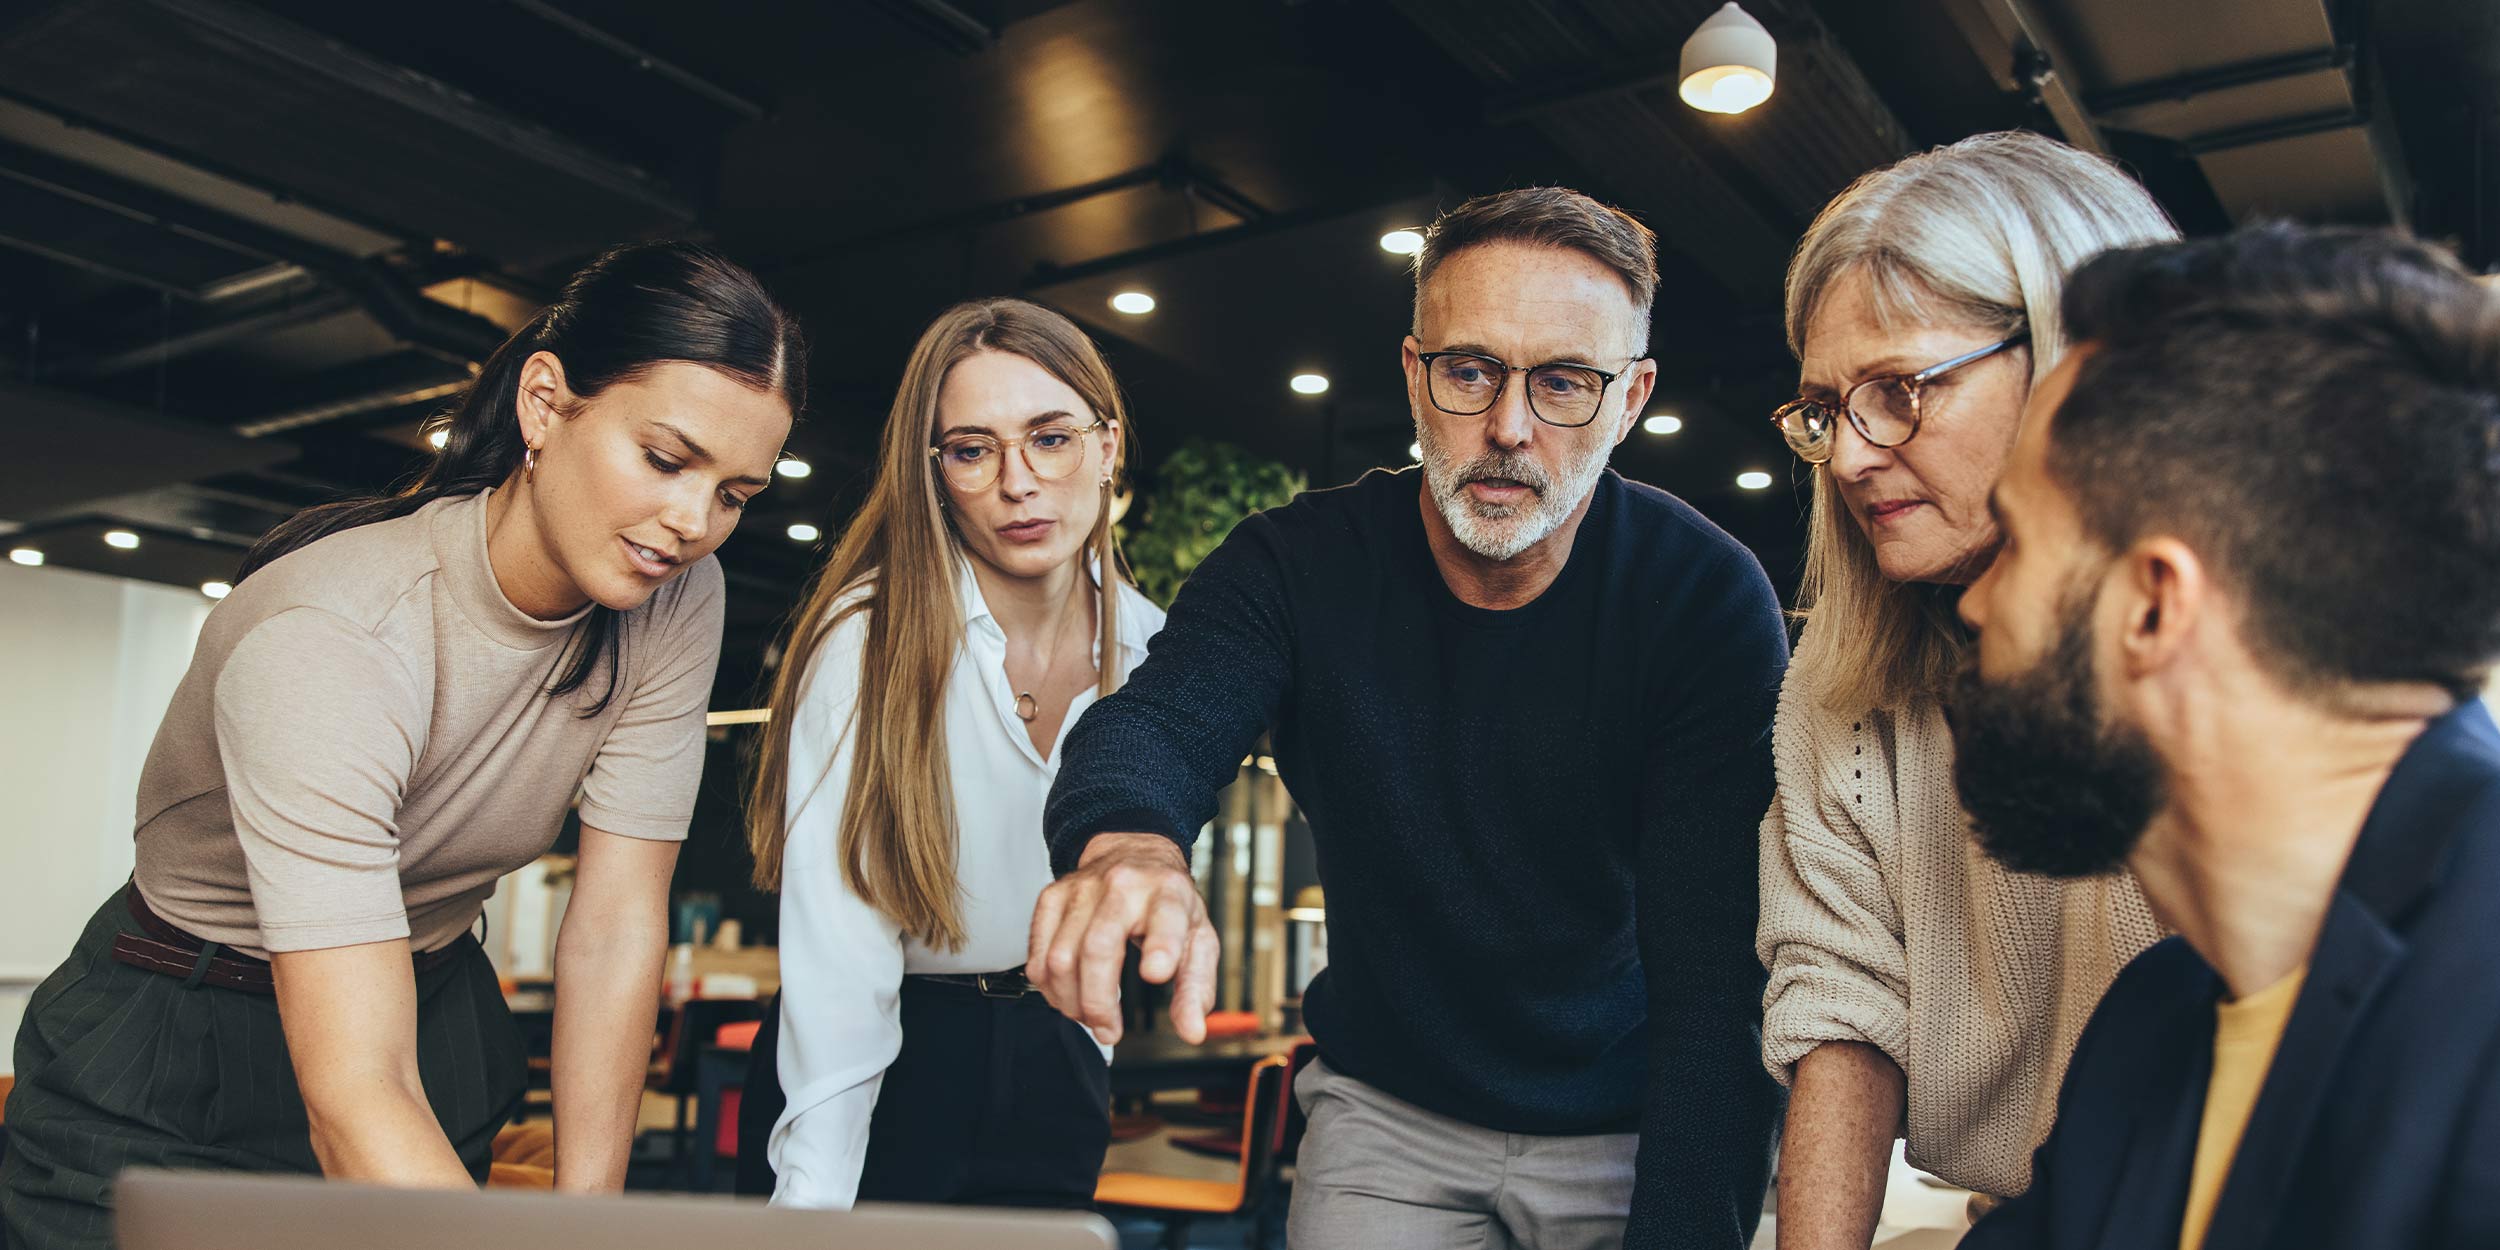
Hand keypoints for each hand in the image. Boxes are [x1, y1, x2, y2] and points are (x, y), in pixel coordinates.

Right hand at [1028, 832, 1218, 1044]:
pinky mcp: (1051, 897)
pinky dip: (1049, 987)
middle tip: (1109, 1030)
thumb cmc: (1165, 901)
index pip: (1165, 917)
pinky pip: (1037, 954)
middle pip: (1097, 948)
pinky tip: (1067, 995)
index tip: (1156, 973)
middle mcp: (1122, 886)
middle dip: (1098, 1003)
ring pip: (1060, 958)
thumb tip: (1192, 1030)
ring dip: (1071, 1002)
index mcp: (1167, 893)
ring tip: (1089, 1015)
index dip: (1161, 946)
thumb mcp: (1197, 938)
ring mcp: (1081, 890)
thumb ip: (1196, 987)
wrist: (1131, 853)